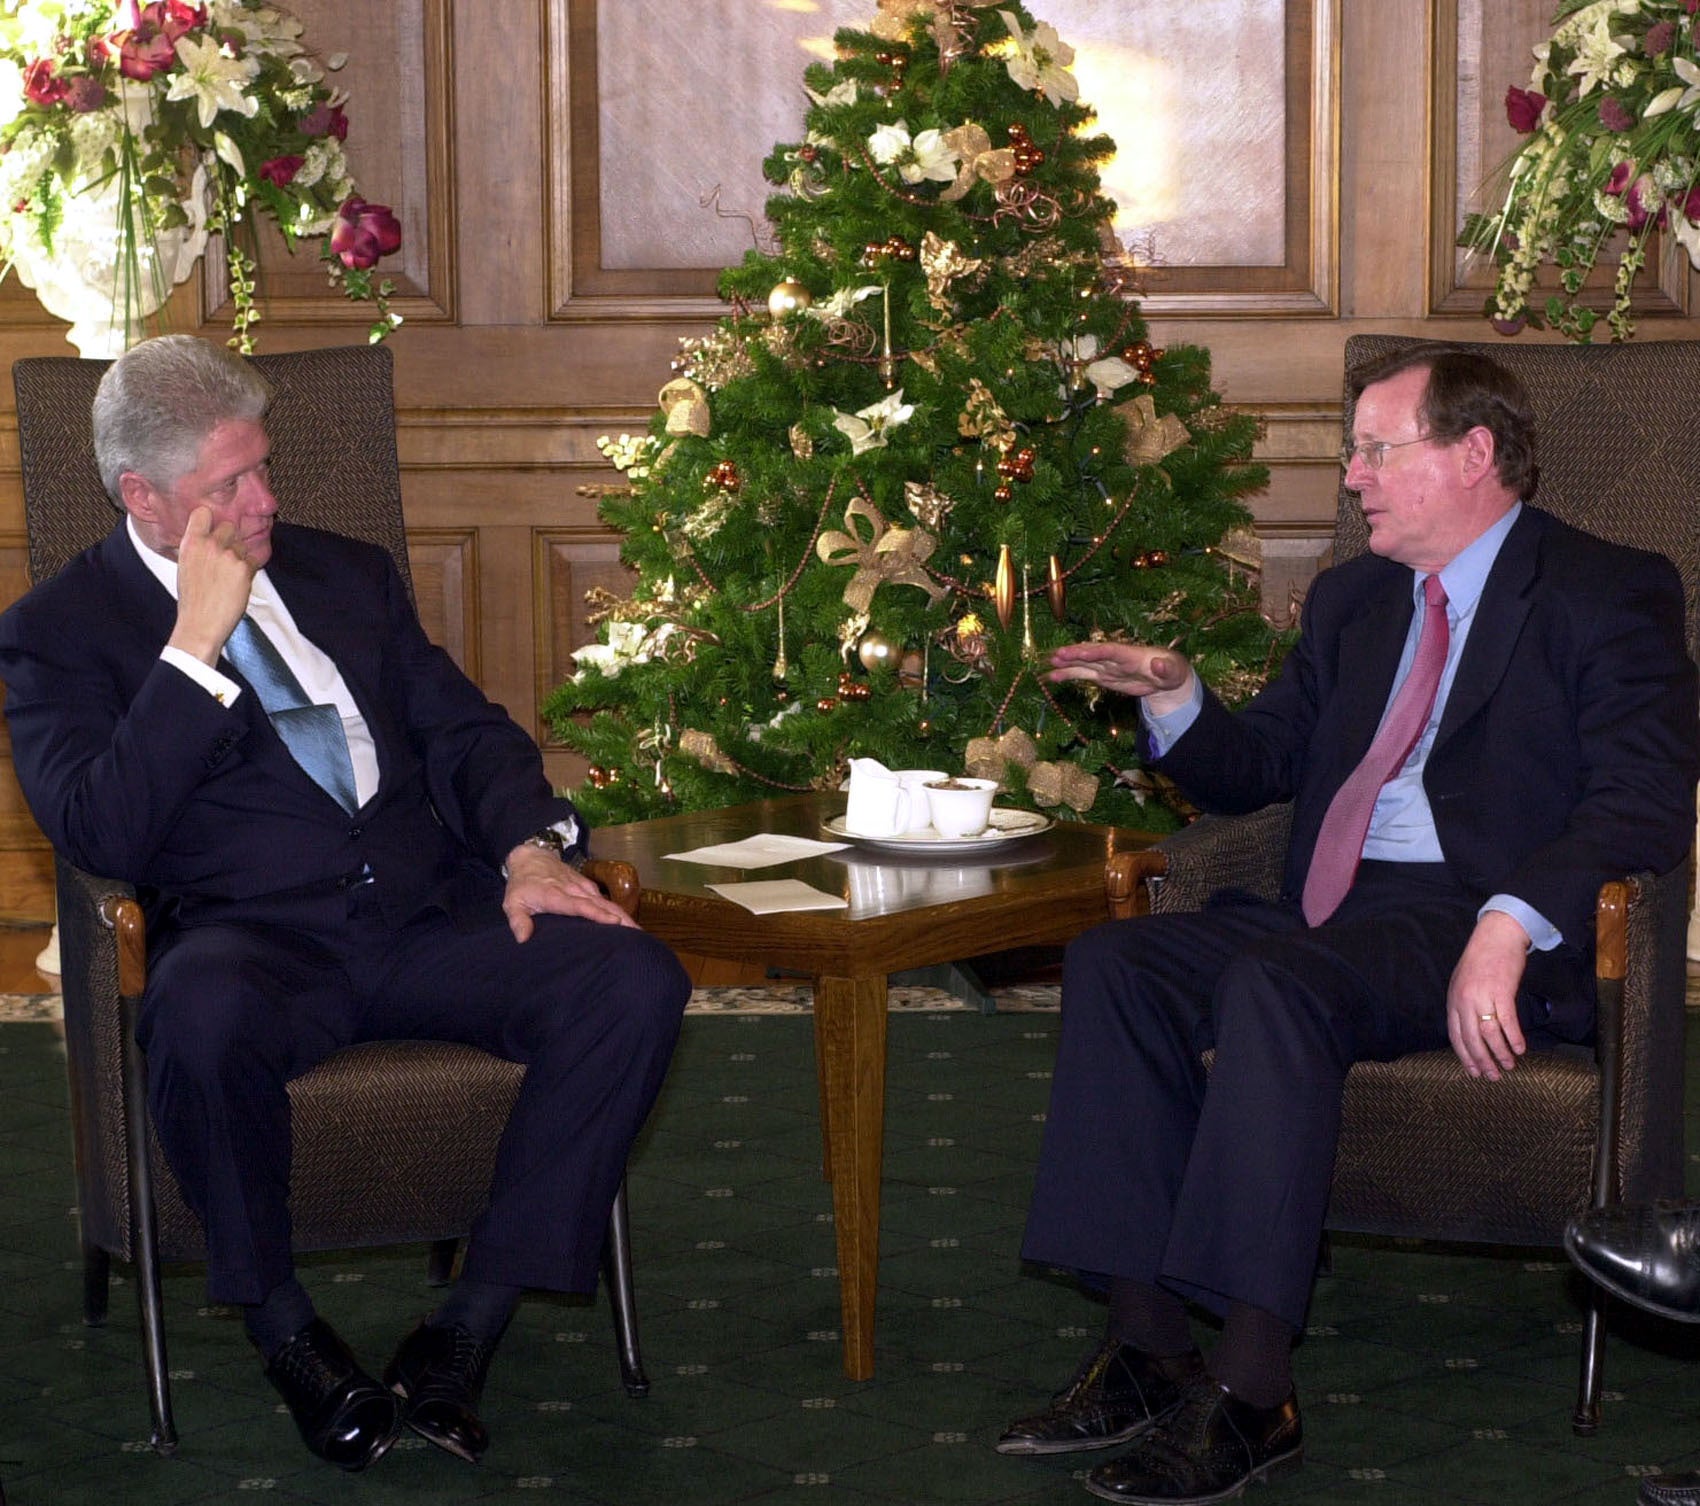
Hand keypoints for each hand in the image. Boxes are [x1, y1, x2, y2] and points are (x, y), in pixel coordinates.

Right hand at [167, 506, 258, 665]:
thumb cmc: (192, 599)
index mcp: (191, 543)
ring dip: (240, 556)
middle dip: (230, 539)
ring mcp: (228, 555)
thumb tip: (205, 535)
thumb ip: (196, 548)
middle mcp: (209, 545)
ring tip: (229, 576)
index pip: (203, 513)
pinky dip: (249, 570)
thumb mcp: (185, 566)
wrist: (200, 624)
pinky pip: (254, 560)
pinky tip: (238, 583)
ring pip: (243, 545)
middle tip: (226, 558)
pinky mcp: (244, 568)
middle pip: (229, 526)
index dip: (210, 519)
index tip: (213, 527)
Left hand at [502, 843, 637, 939]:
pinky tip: (628, 924)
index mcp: (556, 895)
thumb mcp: (512, 901)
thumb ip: (518, 920)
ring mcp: (583, 887)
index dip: (597, 914)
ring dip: (624, 916)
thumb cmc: (522, 883)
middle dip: (620, 919)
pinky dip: (618, 911)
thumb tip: (523, 939)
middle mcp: (574, 890)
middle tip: (638, 935)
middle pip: (601, 905)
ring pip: (607, 902)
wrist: (531, 856)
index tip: (614, 923)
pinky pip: (605, 900)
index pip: (580, 906)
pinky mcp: (588, 887)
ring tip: (639, 933)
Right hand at [1045, 641, 1194, 713]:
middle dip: (1076, 654)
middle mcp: (1115, 658)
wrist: (1166, 676)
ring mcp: (1107, 666)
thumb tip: (1158, 664)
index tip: (1081, 653)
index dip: (1096, 652)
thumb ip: (1166, 668)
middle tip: (1057, 654)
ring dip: (1067, 663)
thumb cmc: (1172, 671)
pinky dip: (1067, 675)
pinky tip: (1052, 677)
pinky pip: (1082, 674)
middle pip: (1093, 653)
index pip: (1112, 651)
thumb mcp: (1174, 671)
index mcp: (1132, 655)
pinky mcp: (1103, 675)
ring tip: (1048, 663)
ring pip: (1083, 663)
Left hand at [1446, 910, 1529, 1080]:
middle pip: (1471, 1039)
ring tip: (1509, 1065)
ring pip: (1489, 1034)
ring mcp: (1482, 996)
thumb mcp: (1463, 984)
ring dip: (1501, 1053)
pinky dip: (1514, 1037)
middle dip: (1482, 1061)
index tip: (1474, 1072)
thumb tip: (1470, 1032)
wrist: (1496, 936)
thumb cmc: (1481, 960)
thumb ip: (1464, 1006)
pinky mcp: (1501, 991)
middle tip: (1493, 1076)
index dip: (1465, 1056)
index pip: (1455, 1036)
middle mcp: (1464, 1000)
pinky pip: (1507, 1021)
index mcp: (1453, 1000)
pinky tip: (1520, 1049)